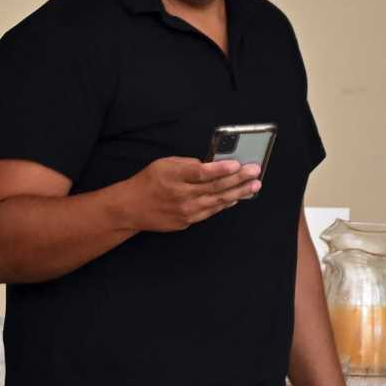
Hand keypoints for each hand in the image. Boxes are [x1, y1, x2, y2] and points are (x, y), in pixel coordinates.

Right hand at [119, 157, 260, 232]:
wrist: (130, 209)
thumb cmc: (148, 183)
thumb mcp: (164, 164)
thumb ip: (187, 164)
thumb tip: (212, 165)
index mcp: (173, 176)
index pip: (202, 173)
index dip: (221, 169)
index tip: (237, 164)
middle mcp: (180, 195)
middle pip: (215, 187)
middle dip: (239, 178)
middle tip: (255, 171)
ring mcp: (185, 211)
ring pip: (217, 201)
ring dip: (238, 192)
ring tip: (254, 186)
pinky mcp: (187, 221)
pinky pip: (210, 211)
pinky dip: (224, 204)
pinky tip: (236, 198)